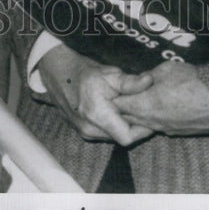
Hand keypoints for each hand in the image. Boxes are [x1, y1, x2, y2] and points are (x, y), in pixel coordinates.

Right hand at [36, 42, 153, 145]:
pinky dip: (112, 124)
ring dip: (122, 125)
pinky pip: (103, 133)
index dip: (142, 130)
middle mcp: (89, 129)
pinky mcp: (81, 131)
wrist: (58, 72)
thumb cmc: (84, 72)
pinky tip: (115, 110)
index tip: (150, 117)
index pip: (127, 137)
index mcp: (97, 115)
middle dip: (134, 126)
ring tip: (129, 108)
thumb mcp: (109, 73)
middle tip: (144, 110)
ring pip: (113, 136)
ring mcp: (84, 132)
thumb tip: (149, 81)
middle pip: (121, 138)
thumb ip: (130, 82)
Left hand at [114, 60, 208, 136]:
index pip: (121, 105)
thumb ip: (147, 77)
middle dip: (126, 108)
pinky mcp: (180, 134)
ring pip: (146, 125)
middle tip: (124, 97)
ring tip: (143, 102)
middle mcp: (154, 122)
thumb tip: (140, 81)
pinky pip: (162, 128)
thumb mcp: (165, 69)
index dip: (117, 97)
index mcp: (146, 105)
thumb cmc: (192, 80)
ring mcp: (168, 130)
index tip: (114, 91)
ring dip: (142, 115)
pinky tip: (163, 109)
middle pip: (131, 119)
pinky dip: (158, 120)